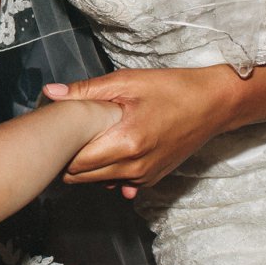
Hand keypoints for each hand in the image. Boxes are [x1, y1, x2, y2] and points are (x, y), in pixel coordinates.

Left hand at [43, 67, 239, 196]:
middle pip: (83, 177)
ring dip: (87, 167)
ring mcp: (144, 176)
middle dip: (68, 160)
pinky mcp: (152, 179)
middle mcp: (135, 166)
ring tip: (87, 141)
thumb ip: (86, 91)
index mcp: (126, 142)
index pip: (75, 161)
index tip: (55, 133)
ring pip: (99, 182)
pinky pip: (119, 183)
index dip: (60, 148)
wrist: (214, 104)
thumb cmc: (172, 89)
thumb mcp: (127, 81)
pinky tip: (110, 151)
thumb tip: (51, 93)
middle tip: (65, 137)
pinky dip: (108, 172)